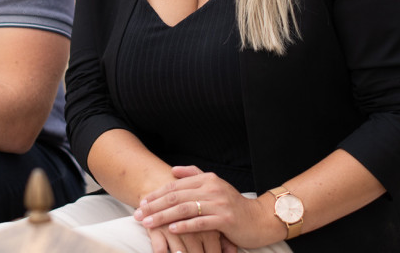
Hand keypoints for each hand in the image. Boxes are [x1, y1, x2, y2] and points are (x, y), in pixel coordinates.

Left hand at [135, 165, 274, 250]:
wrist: (260, 219)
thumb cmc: (233, 205)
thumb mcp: (215, 186)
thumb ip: (194, 175)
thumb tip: (173, 169)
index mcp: (207, 179)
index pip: (176, 185)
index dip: (157, 193)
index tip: (142, 202)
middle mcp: (212, 188)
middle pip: (176, 196)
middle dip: (155, 206)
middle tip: (139, 214)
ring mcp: (219, 203)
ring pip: (184, 208)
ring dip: (163, 216)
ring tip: (148, 223)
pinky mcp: (225, 219)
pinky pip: (200, 222)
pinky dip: (184, 226)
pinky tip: (171, 230)